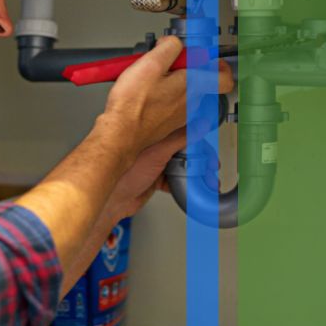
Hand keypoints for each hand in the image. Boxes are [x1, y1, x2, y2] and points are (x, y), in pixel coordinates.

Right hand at [99, 36, 233, 157]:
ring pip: (182, 92)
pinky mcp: (166, 123)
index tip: (203, 57)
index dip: (217, 64)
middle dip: (182, 68)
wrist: (119, 134)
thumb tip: (174, 43)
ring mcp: (179, 115)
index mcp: (193, 86)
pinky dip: (159, 95)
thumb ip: (169, 48)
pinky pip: (169, 104)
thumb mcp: (150, 63)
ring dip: (169, 82)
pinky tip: (143, 93)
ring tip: (148, 78)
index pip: (224, 78)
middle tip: (163, 63)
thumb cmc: (132, 105)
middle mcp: (190, 103)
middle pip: (198, 80)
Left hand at [101, 117, 220, 222]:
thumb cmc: (122, 174)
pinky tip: (193, 187)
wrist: (112, 201)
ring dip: (195, 172)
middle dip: (200, 158)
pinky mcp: (154, 179)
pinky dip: (186, 183)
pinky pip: (175, 178)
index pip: (179, 129)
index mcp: (150, 134)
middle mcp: (152, 147)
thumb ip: (179, 138)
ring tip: (208, 180)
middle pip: (183, 148)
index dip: (196, 134)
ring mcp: (153, 163)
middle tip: (212, 165)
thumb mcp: (157, 153)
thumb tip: (198, 124)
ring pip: (181, 165)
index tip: (210, 139)